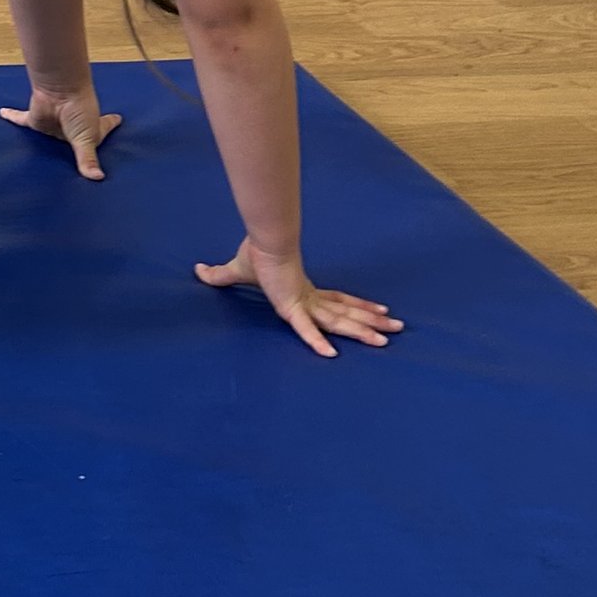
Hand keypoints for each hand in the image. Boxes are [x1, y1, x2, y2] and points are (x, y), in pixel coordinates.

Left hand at [0, 83, 119, 178]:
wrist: (61, 90)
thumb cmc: (79, 111)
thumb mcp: (87, 138)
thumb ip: (87, 159)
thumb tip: (97, 179)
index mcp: (89, 131)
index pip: (102, 131)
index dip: (109, 127)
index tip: (118, 120)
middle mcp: (71, 129)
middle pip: (71, 142)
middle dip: (71, 150)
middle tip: (70, 164)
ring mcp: (53, 125)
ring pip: (46, 137)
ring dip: (41, 143)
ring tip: (38, 162)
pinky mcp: (35, 120)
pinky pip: (20, 119)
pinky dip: (11, 116)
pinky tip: (1, 113)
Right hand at [195, 240, 403, 358]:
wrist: (261, 241)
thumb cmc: (255, 254)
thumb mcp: (237, 271)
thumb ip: (220, 276)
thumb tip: (198, 271)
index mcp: (303, 290)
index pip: (337, 300)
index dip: (358, 306)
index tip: (380, 310)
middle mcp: (310, 298)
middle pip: (347, 313)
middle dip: (373, 321)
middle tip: (399, 328)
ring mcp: (304, 303)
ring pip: (339, 321)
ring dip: (364, 329)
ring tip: (388, 338)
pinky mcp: (291, 307)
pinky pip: (305, 329)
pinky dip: (317, 341)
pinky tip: (330, 354)